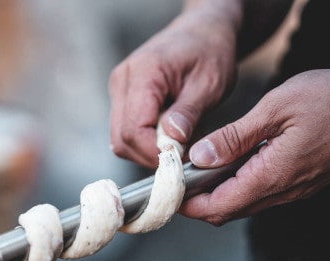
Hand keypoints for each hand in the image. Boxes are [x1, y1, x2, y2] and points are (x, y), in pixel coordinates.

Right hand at [109, 7, 237, 167]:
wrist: (202, 32)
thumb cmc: (210, 52)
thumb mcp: (209, 84)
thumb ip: (188, 113)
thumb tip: (171, 143)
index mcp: (143, 74)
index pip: (134, 130)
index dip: (154, 153)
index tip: (180, 160)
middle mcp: (122, 82)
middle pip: (122, 140)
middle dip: (150, 156)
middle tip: (181, 157)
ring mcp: (120, 90)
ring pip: (121, 140)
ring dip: (148, 151)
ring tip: (178, 144)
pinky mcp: (125, 98)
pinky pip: (127, 131)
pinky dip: (146, 142)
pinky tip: (168, 136)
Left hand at [181, 69, 329, 224]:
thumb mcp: (277, 108)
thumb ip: (236, 137)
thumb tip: (201, 156)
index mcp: (270, 176)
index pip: (218, 207)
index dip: (189, 205)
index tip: (170, 194)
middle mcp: (280, 192)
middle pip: (226, 212)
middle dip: (197, 204)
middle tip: (179, 183)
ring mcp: (290, 192)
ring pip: (241, 206)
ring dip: (215, 197)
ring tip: (197, 175)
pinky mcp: (296, 185)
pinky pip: (257, 196)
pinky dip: (234, 189)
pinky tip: (228, 168)